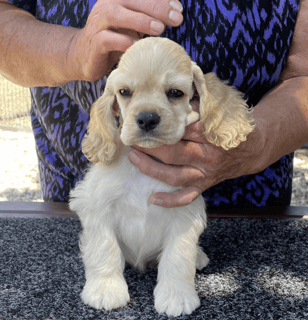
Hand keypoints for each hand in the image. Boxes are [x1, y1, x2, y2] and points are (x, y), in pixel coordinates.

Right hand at [66, 0, 183, 81]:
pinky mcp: (95, 41)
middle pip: (132, 0)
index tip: (179, 9)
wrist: (85, 56)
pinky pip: (108, 39)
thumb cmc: (114, 40)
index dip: (160, 0)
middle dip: (156, 7)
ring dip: (140, 20)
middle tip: (176, 18)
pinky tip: (138, 46)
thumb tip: (174, 15)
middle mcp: (107, 5)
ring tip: (159, 28)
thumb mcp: (132, 26)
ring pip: (117, 14)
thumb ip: (147, 18)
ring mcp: (98, 23)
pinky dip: (124, 41)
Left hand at [127, 109, 263, 207]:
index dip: (161, 126)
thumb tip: (174, 94)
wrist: (252, 149)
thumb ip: (198, 104)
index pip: (181, 130)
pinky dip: (170, 201)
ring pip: (174, 176)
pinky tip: (153, 199)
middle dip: (150, 147)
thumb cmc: (231, 126)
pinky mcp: (205, 185)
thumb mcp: (219, 110)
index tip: (145, 121)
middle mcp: (208, 156)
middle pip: (173, 153)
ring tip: (134, 158)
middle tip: (134, 139)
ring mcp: (205, 174)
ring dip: (151, 169)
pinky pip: (187, 197)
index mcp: (211, 135)